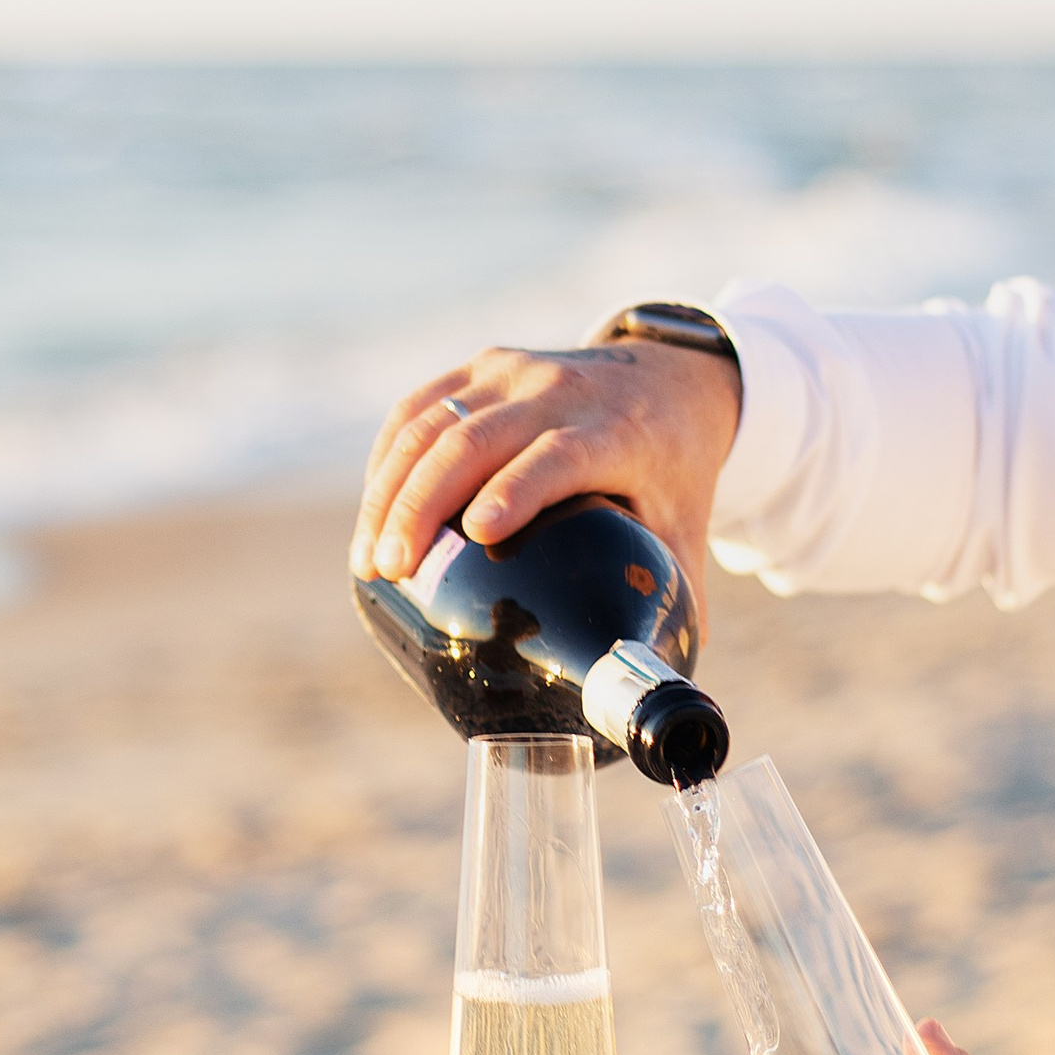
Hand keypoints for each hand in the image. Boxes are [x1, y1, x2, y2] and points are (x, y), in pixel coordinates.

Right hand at [350, 337, 740, 606]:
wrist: (668, 375)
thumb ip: (674, 601)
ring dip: (389, 490)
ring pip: (433, 422)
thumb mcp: (685, 526)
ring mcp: (514, 371)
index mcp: (616, 431)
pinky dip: (387, 459)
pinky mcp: (481, 366)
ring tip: (369, 557)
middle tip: (390, 568)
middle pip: (474, 440)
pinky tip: (374, 512)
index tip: (479, 532)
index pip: (558, 455)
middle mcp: (560, 391)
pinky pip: (418, 406)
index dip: (518, 488)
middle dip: (421, 505)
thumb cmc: (672, 465)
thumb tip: (655, 688)